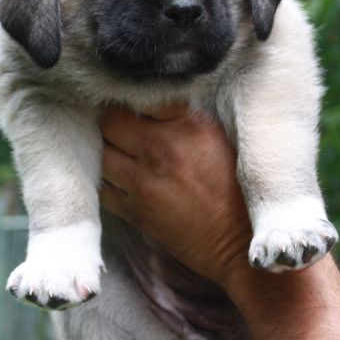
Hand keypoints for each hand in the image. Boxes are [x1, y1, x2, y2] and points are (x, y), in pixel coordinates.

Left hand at [100, 104, 251, 289]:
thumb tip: (150, 103)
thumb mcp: (217, 139)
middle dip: (112, 122)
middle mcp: (162, 149)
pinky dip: (107, 182)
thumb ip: (182, 118)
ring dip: (106, 151)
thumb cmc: (235, 190)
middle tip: (120, 128)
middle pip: (110, 121)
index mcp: (188, 125)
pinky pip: (102, 188)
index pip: (140, 96)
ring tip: (118, 153)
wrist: (239, 244)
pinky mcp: (135, 211)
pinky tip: (119, 180)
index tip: (133, 104)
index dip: (132, 99)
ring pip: (101, 153)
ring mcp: (144, 181)